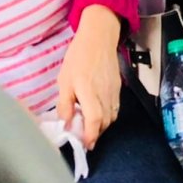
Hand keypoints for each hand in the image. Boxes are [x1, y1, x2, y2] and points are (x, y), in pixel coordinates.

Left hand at [57, 4, 122, 148]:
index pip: (95, 120)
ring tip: (89, 126)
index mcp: (88, 92)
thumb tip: (65, 124)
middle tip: (84, 137)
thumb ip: (64, 104)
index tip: (85, 145)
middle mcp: (104, 94)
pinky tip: (97, 112)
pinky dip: (107, 115)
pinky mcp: (118, 87)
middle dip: (95, 133)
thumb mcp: (64, 80)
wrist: (99, 38)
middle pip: (105, 122)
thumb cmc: (78, 57)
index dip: (91, 135)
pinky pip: (115, 107)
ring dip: (102, 126)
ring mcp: (113, 91)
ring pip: (112, 116)